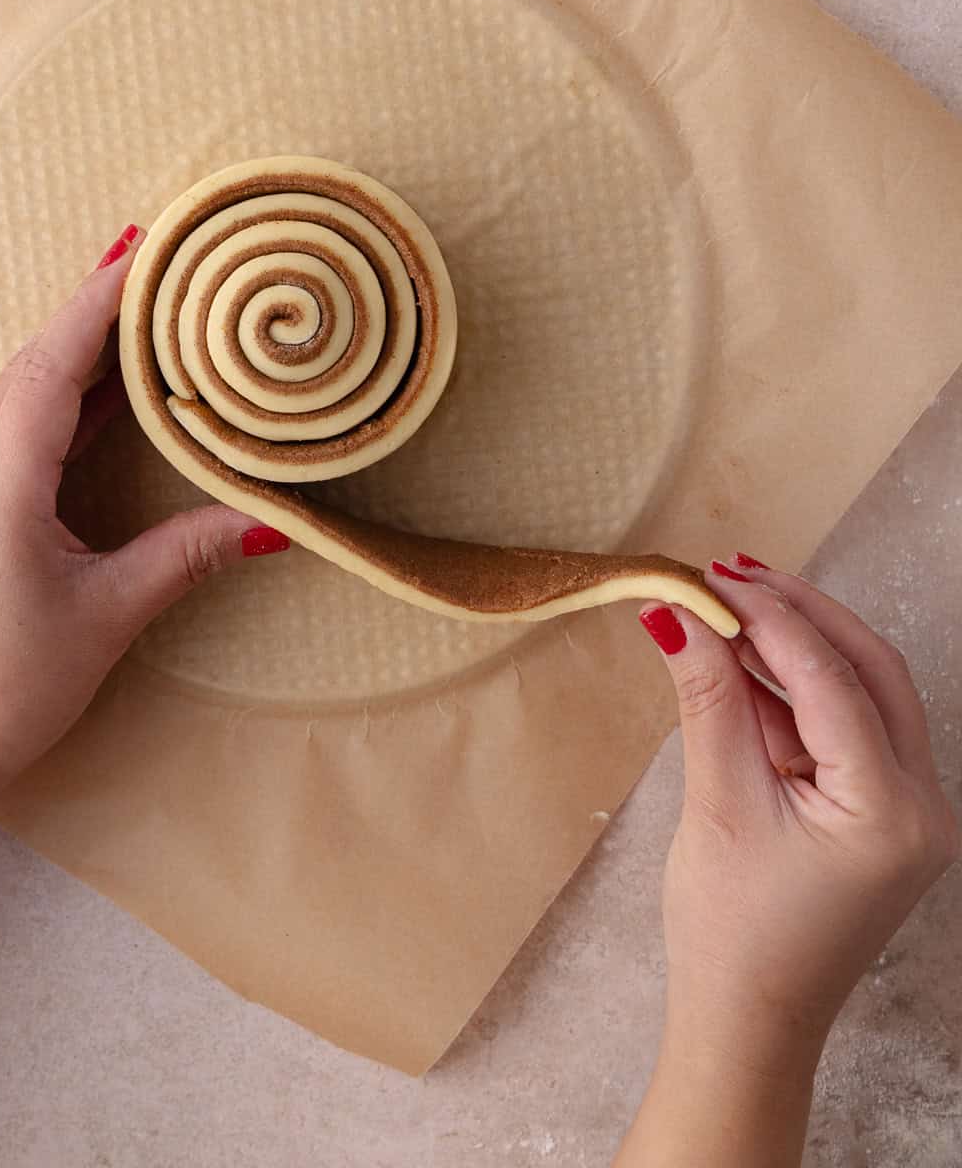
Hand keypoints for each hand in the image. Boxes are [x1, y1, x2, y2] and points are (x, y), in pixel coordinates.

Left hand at [0, 224, 287, 800]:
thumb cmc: (6, 688)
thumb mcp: (107, 617)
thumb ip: (185, 555)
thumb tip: (270, 522)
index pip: (51, 369)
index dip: (97, 304)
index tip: (142, 251)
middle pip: (30, 365)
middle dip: (91, 309)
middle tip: (153, 264)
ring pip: (15, 393)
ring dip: (73, 349)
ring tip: (136, 313)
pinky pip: (7, 427)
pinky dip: (56, 395)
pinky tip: (100, 393)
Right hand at [641, 559, 958, 1069]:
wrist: (746, 1024)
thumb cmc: (732, 934)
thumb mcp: (718, 803)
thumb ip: (707, 699)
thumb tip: (676, 613)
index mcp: (892, 811)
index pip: (833, 680)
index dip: (768, 618)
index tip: (710, 578)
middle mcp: (922, 805)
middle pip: (871, 671)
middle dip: (800, 615)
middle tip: (732, 573)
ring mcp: (908, 811)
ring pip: (863, 693)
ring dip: (796, 650)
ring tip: (725, 610)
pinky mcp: (880, 815)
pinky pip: (845, 729)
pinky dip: (795, 694)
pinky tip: (741, 666)